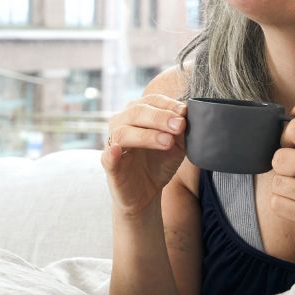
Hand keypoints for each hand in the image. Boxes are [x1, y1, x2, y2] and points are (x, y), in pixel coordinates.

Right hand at [101, 94, 187, 216]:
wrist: (146, 193)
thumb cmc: (159, 163)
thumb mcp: (176, 145)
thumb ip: (180, 130)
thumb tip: (186, 114)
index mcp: (138, 114)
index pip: (151, 101)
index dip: (168, 104)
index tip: (185, 112)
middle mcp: (122, 123)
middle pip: (137, 112)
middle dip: (160, 117)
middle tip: (180, 125)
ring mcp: (113, 143)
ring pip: (123, 132)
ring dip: (147, 135)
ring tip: (167, 142)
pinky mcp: (109, 165)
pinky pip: (107, 157)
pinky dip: (112, 153)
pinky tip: (117, 150)